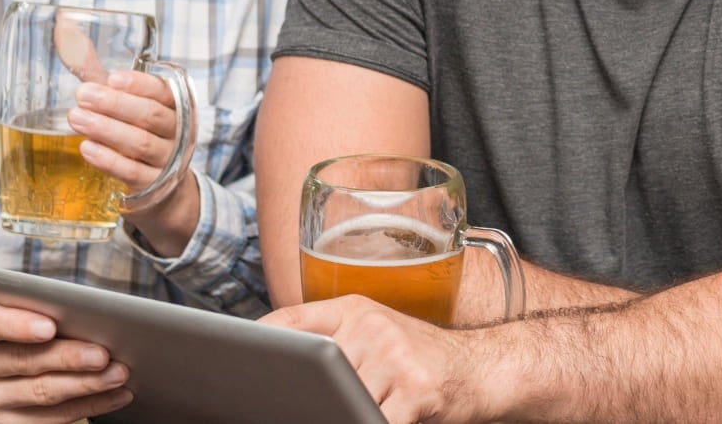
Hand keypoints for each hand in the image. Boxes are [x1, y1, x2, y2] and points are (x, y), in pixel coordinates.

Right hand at [0, 302, 127, 422]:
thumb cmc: (12, 323)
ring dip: (86, 385)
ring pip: (42, 393)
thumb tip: (77, 302)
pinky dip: (90, 405)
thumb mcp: (11, 305)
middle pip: (24, 362)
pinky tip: (116, 394)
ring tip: (118, 374)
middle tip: (103, 354)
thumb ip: (33, 300)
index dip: (18, 325)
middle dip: (68, 358)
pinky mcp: (7, 422)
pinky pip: (52, 418)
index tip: (50, 327)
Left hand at [68, 69, 198, 253]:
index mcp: (177, 107)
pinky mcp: (154, 186)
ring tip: (76, 118)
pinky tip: (87, 149)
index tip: (113, 78)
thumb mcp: (132, 107)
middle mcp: (178, 132)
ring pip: (140, 142)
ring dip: (106, 129)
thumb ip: (105, 78)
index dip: (139, 84)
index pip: (163, 92)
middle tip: (83, 95)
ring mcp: (168, 160)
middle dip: (115, 104)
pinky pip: (132, 171)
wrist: (168, 190)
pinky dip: (108, 160)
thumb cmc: (144, 136)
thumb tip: (71, 40)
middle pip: (150, 115)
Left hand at [262, 296, 477, 423]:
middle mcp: (374, 327)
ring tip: (337, 411)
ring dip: (339, 414)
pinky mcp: (417, 391)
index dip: (258, 341)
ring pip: (341, 401)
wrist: (484, 368)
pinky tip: (368, 423)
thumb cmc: (422, 360)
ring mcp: (396, 358)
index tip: (237, 363)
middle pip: (313, 372)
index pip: (291, 321)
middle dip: (302, 398)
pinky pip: (374, 422)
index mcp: (357, 310)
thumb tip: (283, 369)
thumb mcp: (379, 336)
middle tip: (286, 407)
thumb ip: (335, 343)